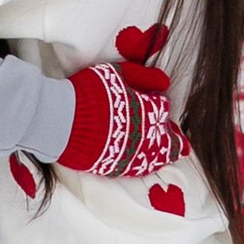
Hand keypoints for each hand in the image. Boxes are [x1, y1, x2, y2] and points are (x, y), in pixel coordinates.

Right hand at [60, 61, 188, 179]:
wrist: (62, 121)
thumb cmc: (89, 92)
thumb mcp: (116, 74)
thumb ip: (142, 76)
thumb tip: (165, 82)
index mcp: (149, 110)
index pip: (163, 108)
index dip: (159, 105)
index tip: (155, 103)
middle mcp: (146, 135)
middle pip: (169, 140)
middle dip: (174, 138)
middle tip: (181, 142)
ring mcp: (133, 154)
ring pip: (157, 158)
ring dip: (164, 154)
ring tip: (173, 154)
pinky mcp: (118, 167)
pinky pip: (139, 169)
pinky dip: (146, 165)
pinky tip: (148, 163)